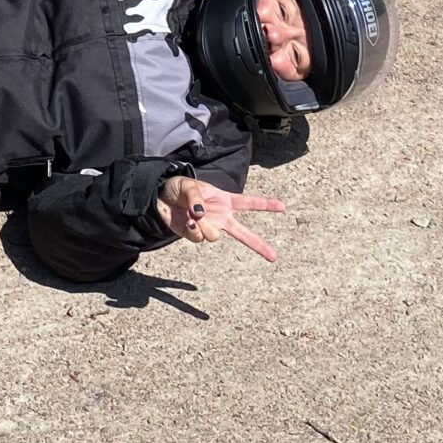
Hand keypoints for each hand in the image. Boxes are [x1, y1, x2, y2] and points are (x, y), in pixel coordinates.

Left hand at [157, 176, 284, 261]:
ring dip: (204, 227)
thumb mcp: (188, 185)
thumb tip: (202, 214)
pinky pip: (199, 238)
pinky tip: (186, 222)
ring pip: (215, 236)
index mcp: (225, 200)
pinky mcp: (195, 235)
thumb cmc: (178, 188)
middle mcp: (221, 216)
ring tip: (192, 215)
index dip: (266, 205)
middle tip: (275, 257)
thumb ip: (197, 198)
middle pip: (244, 233)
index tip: (283, 206)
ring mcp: (209, 227)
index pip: (248, 203)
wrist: (159, 198)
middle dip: (259, 245)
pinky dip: (192, 230)